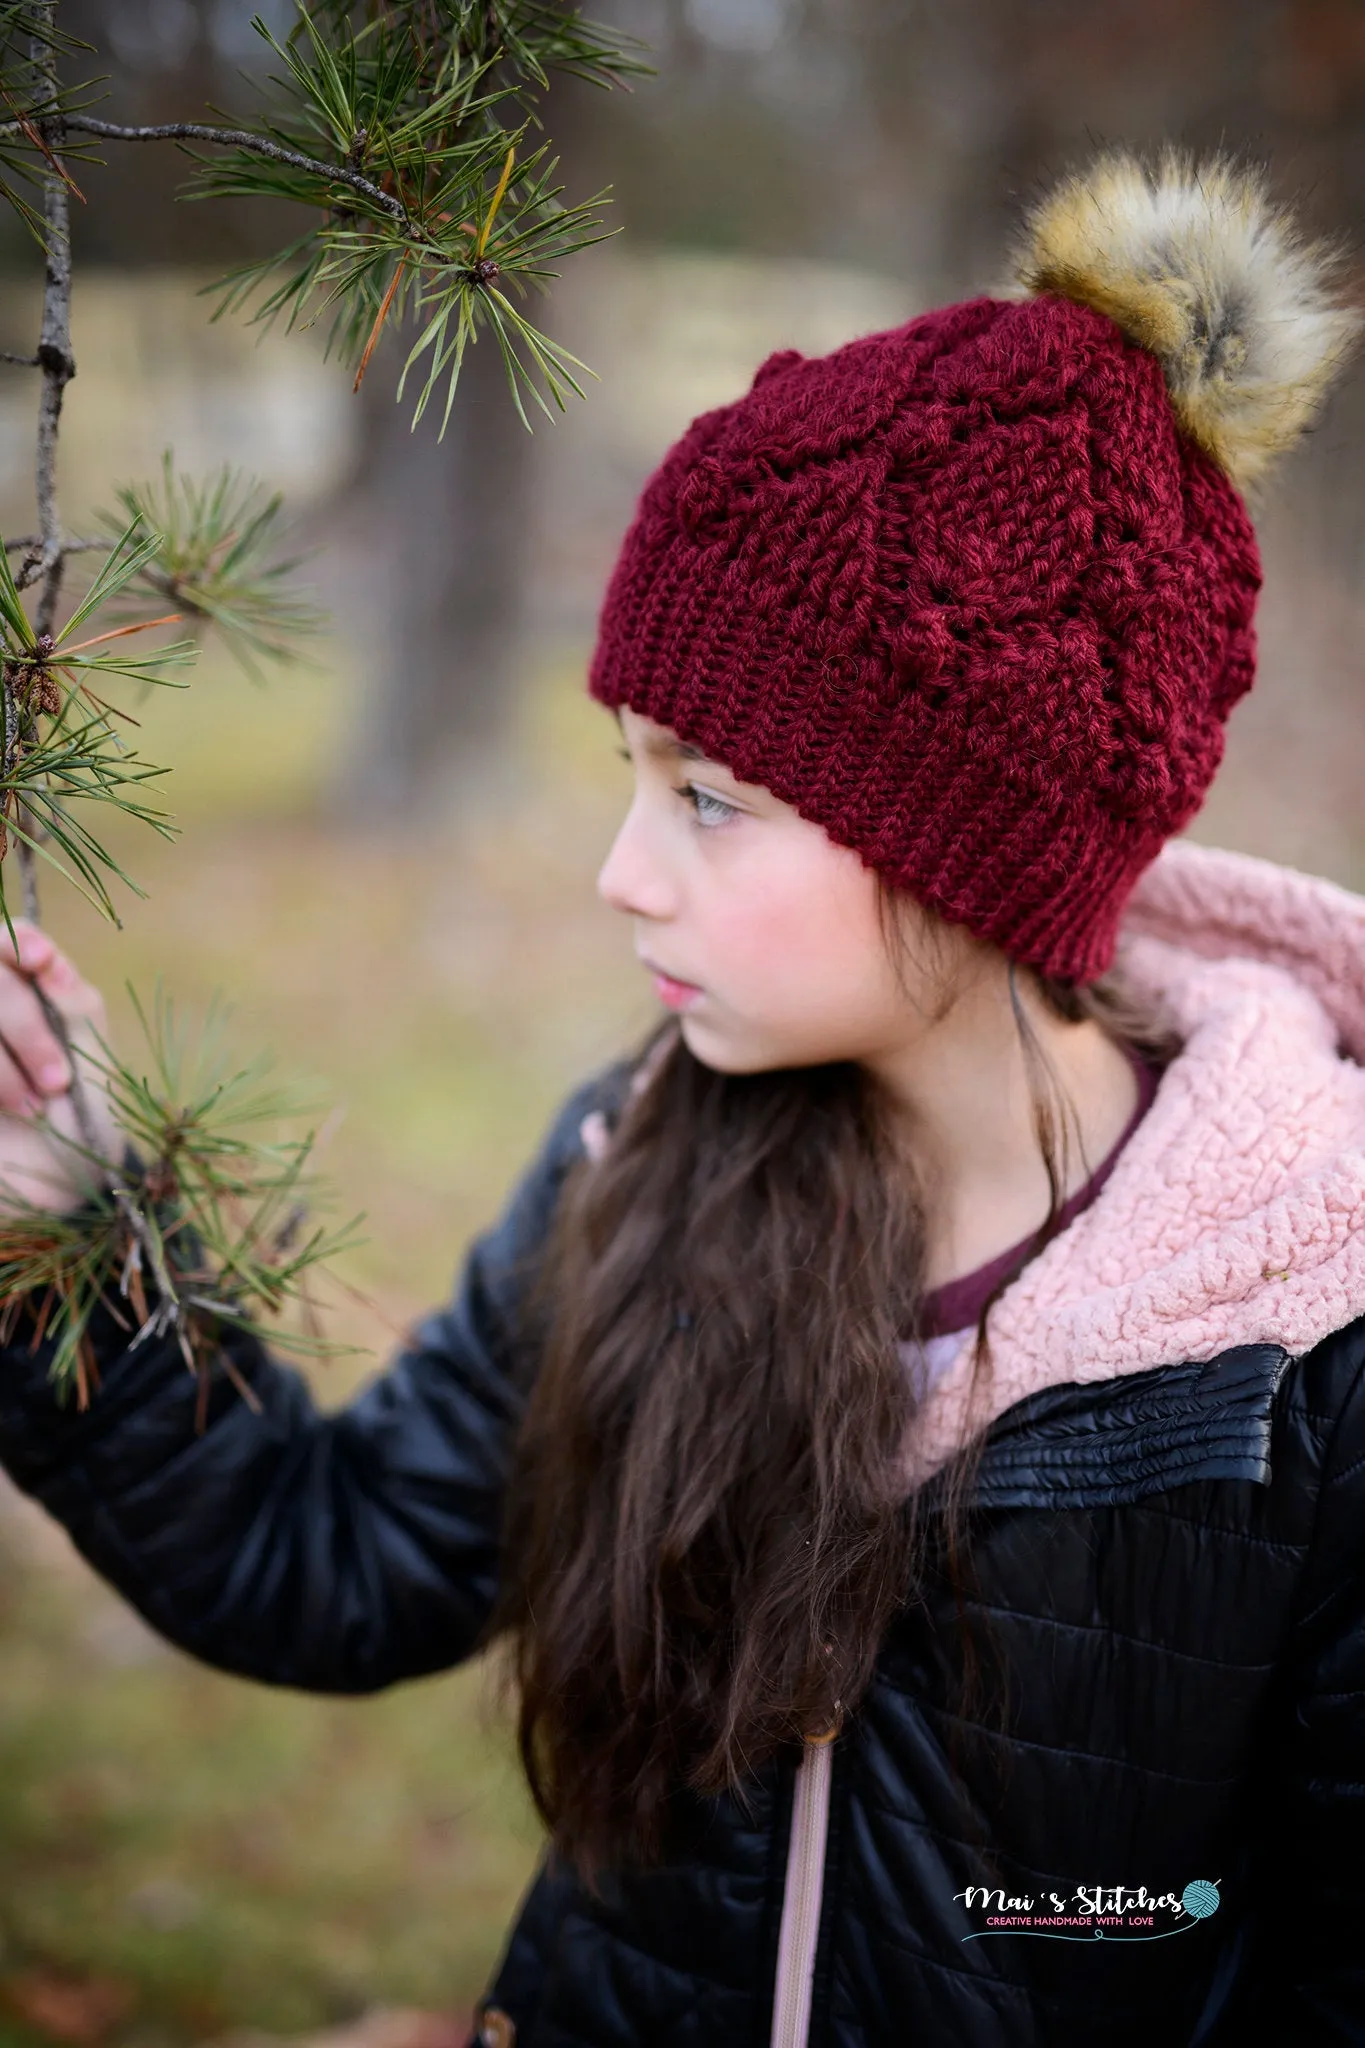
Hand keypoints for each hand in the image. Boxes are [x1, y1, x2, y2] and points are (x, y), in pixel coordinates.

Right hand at [0, 922, 120, 1215]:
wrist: (54, 1183)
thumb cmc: (81, 1112)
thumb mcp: (90, 1052)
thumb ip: (70, 998)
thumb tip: (43, 955)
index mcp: (26, 986)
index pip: (8, 937)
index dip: (21, 944)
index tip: (39, 963)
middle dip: (26, 1027)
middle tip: (57, 1082)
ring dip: (1, 1066)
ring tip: (32, 1107)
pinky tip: (3, 1111)